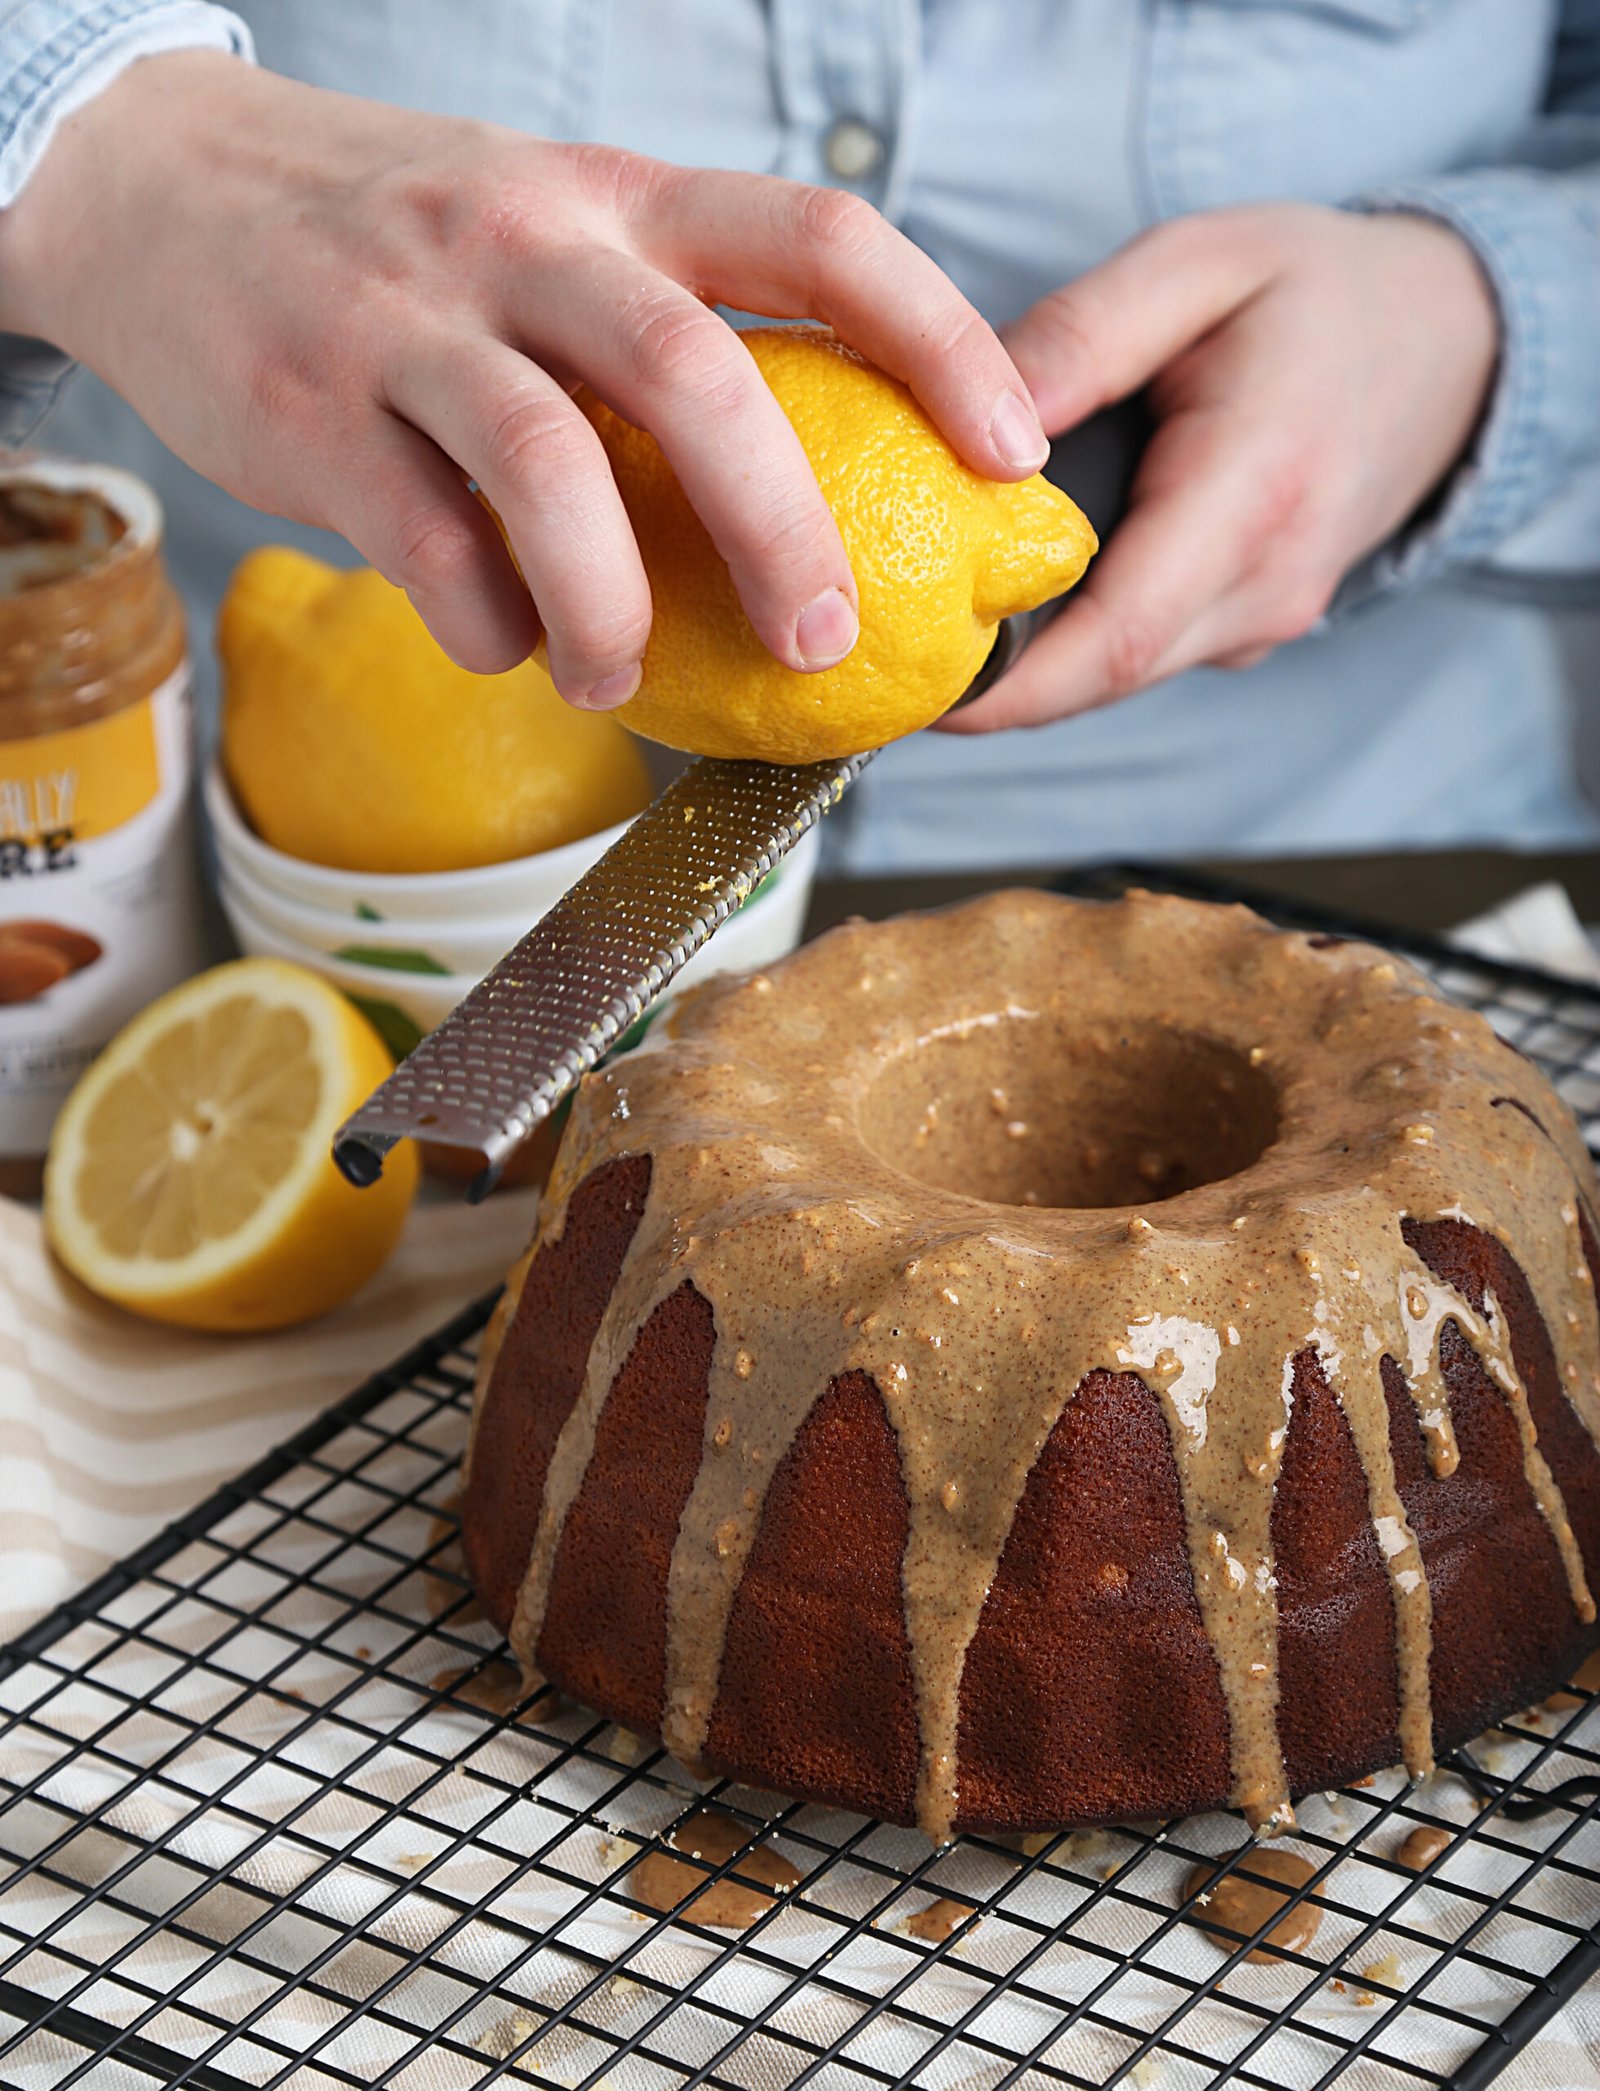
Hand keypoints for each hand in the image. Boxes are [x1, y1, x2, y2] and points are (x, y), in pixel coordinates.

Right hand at [0, 52, 1046, 704]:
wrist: (160, 184)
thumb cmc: (399, 242)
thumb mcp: (550, 233)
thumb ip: (665, 333)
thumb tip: (816, 495)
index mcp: (621, 201)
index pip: (816, 239)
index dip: (936, 340)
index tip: (1010, 449)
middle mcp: (528, 242)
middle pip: (692, 372)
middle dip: (780, 524)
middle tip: (827, 637)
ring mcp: (413, 321)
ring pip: (547, 466)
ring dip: (611, 604)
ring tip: (622, 678)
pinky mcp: (313, 408)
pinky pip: (424, 545)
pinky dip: (484, 623)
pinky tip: (505, 644)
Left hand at [943, 203, 1498, 733]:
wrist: (1450, 341)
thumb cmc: (1319, 292)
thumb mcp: (1200, 264)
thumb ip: (1085, 335)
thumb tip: (970, 417)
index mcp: (1254, 490)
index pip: (1118, 634)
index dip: (1012, 686)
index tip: (920, 693)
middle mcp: (1267, 581)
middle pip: (1107, 675)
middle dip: (994, 687)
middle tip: (887, 662)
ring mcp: (1267, 616)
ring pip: (1123, 674)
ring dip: (1031, 667)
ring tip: (932, 629)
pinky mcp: (1254, 625)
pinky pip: (1148, 652)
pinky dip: (1078, 642)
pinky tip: (1017, 599)